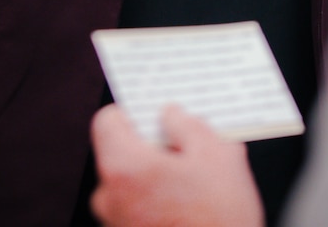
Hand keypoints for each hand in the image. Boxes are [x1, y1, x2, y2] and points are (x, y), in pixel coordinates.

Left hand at [90, 104, 264, 226]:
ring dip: (158, 177)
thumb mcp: (218, 156)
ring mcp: (115, 224)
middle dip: (153, 147)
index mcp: (123, 167)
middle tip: (189, 146)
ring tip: (198, 182)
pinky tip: (191, 206)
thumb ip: (188, 125)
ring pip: (132, 183)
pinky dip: (157, 201)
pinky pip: (137, 208)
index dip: (134, 111)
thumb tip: (172, 115)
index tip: (156, 111)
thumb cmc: (219, 221)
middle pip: (122, 153)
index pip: (107, 120)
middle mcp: (108, 197)